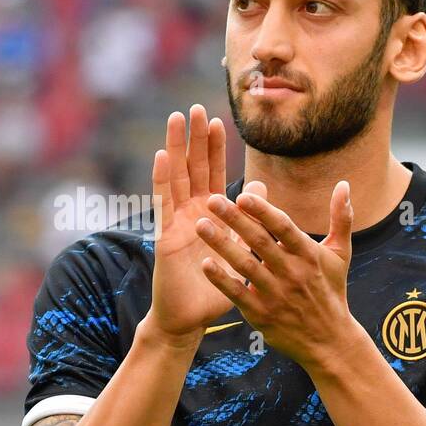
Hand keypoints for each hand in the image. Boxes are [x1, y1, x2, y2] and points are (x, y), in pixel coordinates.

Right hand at [146, 104, 246, 343]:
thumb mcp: (240, 249)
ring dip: (176, 147)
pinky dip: (162, 179)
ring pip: (176, 176)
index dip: (215, 148)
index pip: (214, 174)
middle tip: (195, 107)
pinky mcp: (165, 235)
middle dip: (194, 139)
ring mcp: (176, 221)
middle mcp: (191, 213)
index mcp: (211, 214)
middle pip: (193, 168)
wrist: (191, 318)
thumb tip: (262, 187)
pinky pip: (163, 203)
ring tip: (178, 119)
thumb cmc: (217, 287)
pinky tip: (163, 155)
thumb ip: (250, 218)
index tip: (218, 120)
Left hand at [193, 180, 356, 370]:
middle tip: (211, 200)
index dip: (263, 211)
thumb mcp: (340, 254)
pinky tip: (205, 265)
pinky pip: (238, 294)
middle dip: (234, 219)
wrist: (330, 342)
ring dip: (221, 244)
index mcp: (308, 254)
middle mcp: (291, 273)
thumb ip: (341, 218)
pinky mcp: (261, 315)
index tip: (242, 195)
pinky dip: (221, 280)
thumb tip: (343, 183)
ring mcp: (275, 295)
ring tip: (200, 225)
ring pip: (245, 265)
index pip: (283, 227)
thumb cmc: (332, 291)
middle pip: (259, 242)